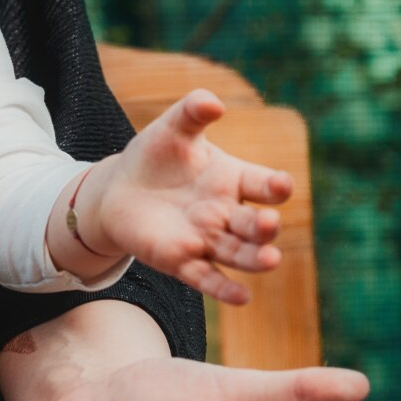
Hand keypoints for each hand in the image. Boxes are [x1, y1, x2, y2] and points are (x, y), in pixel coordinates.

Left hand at [83, 90, 292, 304]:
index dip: (274, 186)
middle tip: (270, 224)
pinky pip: (207, 278)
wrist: (119, 189)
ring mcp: (207, 239)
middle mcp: (227, 213)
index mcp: (233, 179)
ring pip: (238, 253)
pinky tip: (241, 297)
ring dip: (255, 259)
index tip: (281, 184)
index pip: (263, 185)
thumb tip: (212, 103)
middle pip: (254, 224)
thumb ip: (192, 112)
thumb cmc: (155, 156)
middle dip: (265, 227)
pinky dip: (224, 288)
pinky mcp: (183, 261)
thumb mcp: (172, 129)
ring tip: (270, 260)